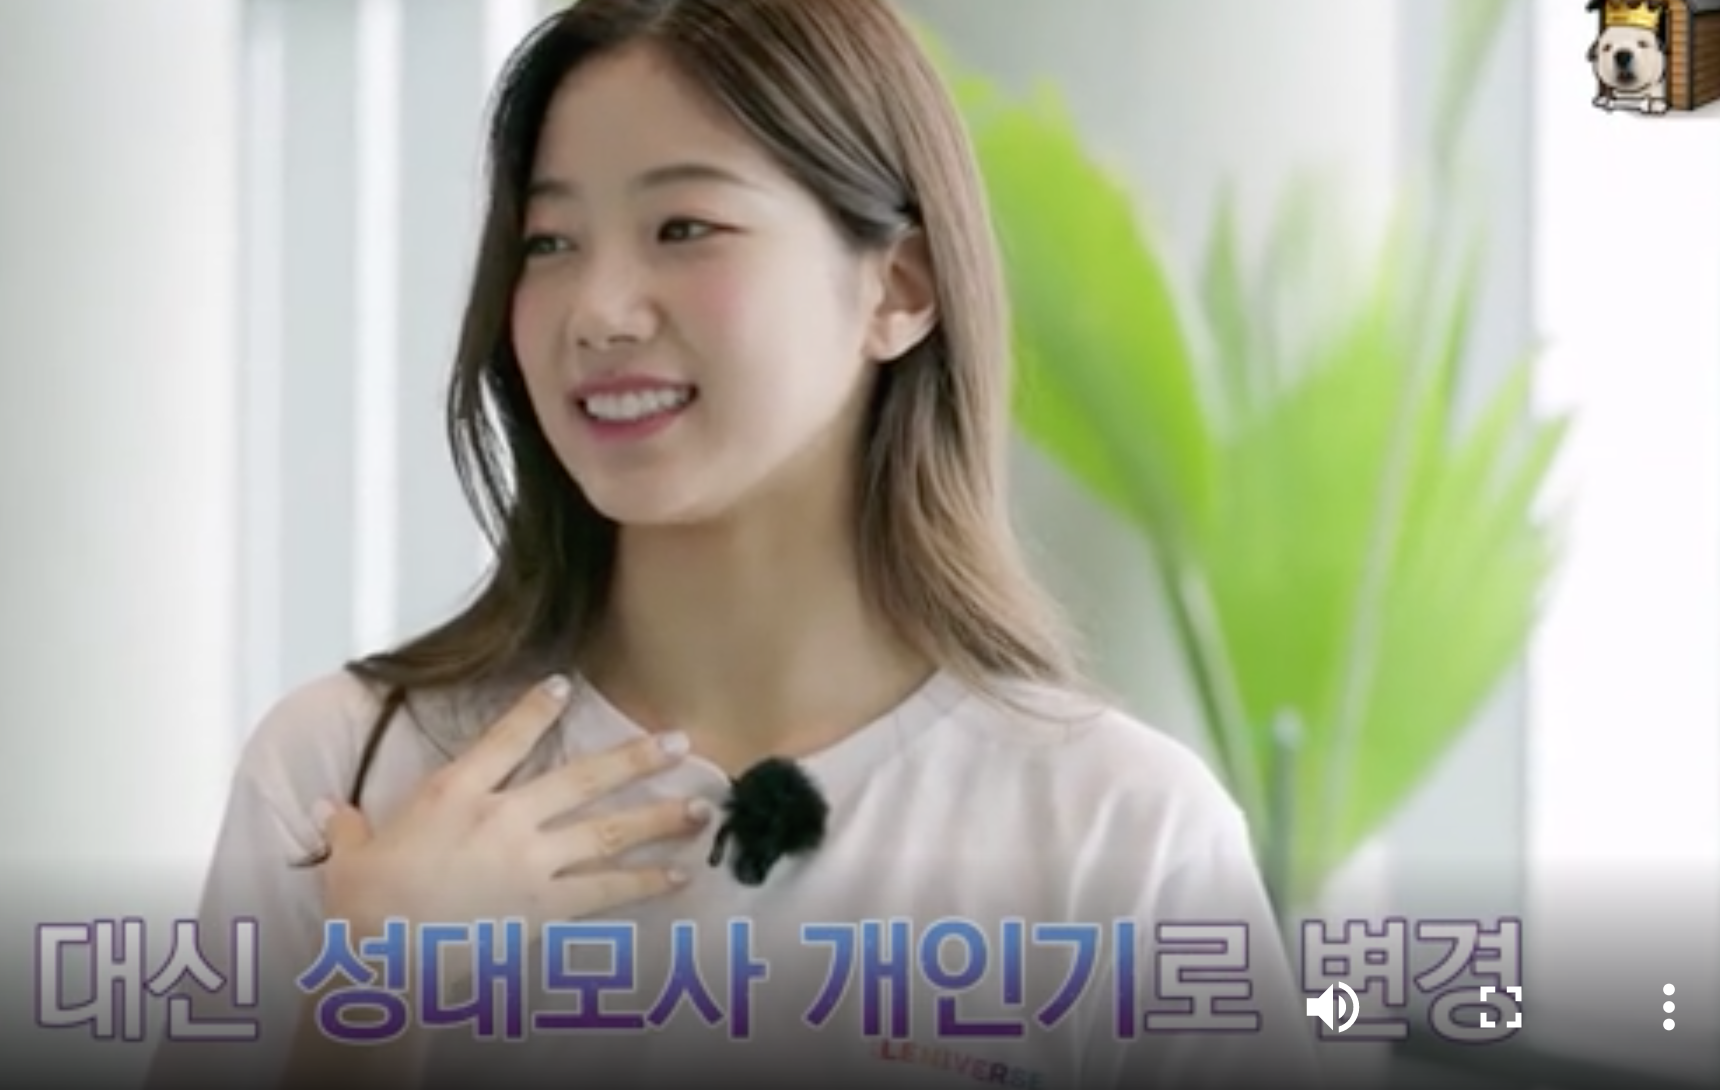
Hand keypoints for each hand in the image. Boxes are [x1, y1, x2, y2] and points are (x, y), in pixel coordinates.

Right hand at [314, 675, 706, 940]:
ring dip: (658, 819)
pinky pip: (606, 893)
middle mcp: (502, 820)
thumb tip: (330, 808)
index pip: (504, 737)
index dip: (536, 708)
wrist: (382, 965)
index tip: (564, 684)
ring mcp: (530, 864)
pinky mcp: (544, 909)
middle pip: (582, 779)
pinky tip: (679, 878)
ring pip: (608, 832)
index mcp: (454, 795)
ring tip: (700, 808)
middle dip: (635, 758)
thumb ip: (350, 827)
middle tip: (679, 742)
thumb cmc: (364, 911)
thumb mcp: (350, 858)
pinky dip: (645, 884)